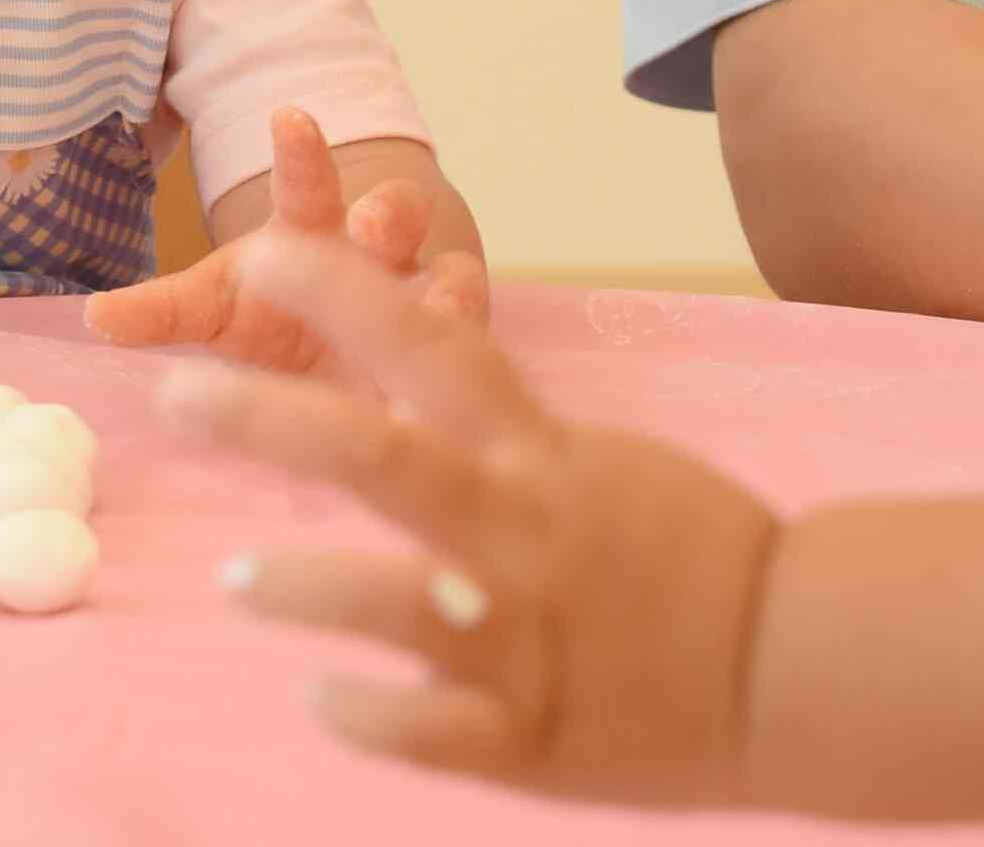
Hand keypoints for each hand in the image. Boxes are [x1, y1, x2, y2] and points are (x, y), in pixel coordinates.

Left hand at [83, 108, 486, 381]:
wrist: (348, 367)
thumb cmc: (278, 321)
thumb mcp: (219, 311)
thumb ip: (164, 312)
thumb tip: (95, 318)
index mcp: (310, 236)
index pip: (304, 184)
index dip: (298, 152)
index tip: (287, 114)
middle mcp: (376, 259)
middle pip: (394, 216)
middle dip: (388, 213)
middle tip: (372, 222)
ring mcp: (424, 306)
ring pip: (447, 277)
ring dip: (444, 283)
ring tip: (439, 298)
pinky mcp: (457, 359)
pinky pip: (474, 347)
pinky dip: (470, 349)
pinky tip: (468, 365)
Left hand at [160, 228, 781, 806]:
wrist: (804, 664)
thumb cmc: (683, 550)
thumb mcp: (591, 463)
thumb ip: (491, 436)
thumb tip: (386, 384)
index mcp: (539, 456)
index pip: (432, 345)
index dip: (343, 289)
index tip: (259, 247)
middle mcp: (522, 533)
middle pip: (382, 456)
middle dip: (270, 420)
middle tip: (178, 395)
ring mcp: (525, 637)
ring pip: (392, 602)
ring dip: (302, 585)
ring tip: (234, 575)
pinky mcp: (534, 737)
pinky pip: (430, 732)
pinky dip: (367, 715)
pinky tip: (323, 698)